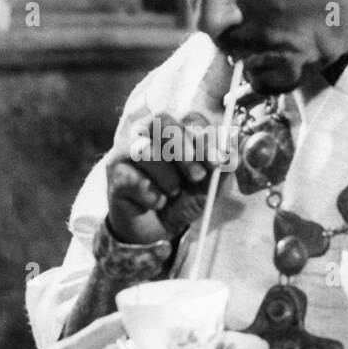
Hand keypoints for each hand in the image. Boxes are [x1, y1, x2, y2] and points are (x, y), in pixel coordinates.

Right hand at [106, 112, 217, 244]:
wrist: (155, 230)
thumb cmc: (181, 199)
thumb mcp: (208, 185)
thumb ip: (221, 166)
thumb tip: (233, 146)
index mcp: (173, 129)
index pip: (188, 118)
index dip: (204, 138)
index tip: (217, 162)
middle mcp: (146, 133)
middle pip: (161, 121)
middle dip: (184, 150)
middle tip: (198, 176)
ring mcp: (126, 151)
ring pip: (145, 150)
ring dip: (168, 178)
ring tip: (172, 193)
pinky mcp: (114, 174)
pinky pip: (133, 179)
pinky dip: (151, 196)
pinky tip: (156, 203)